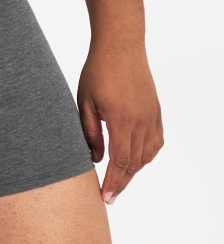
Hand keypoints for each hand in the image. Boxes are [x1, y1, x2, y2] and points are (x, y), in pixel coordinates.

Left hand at [77, 43, 162, 203]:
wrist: (120, 46)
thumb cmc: (98, 71)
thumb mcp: (86, 102)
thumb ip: (90, 133)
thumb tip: (96, 159)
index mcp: (122, 120)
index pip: (119, 162)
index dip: (113, 183)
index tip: (106, 197)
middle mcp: (141, 122)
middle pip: (134, 163)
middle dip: (122, 182)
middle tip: (110, 196)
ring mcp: (151, 116)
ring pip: (147, 155)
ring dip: (134, 170)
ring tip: (119, 179)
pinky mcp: (156, 111)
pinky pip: (156, 141)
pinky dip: (146, 155)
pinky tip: (136, 159)